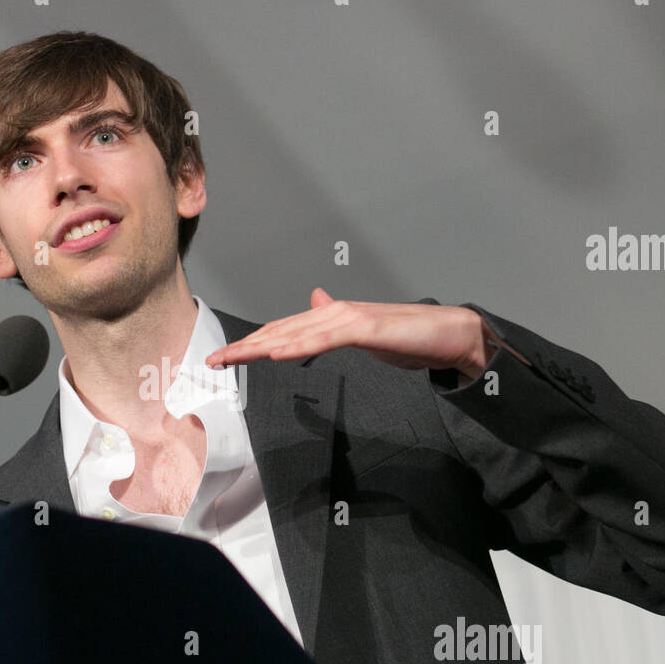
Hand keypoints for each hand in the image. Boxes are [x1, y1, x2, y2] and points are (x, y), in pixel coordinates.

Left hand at [205, 288, 495, 380]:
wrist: (452, 333)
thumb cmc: (411, 338)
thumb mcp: (364, 335)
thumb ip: (336, 326)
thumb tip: (315, 302)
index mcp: (332, 318)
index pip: (283, 331)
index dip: (251, 343)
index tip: (225, 358)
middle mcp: (335, 312)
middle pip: (280, 330)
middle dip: (244, 345)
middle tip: (212, 361)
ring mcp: (349, 318)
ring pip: (295, 333)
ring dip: (260, 345)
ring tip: (232, 357)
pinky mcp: (366, 328)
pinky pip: (325, 339)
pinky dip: (298, 345)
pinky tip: (275, 353)